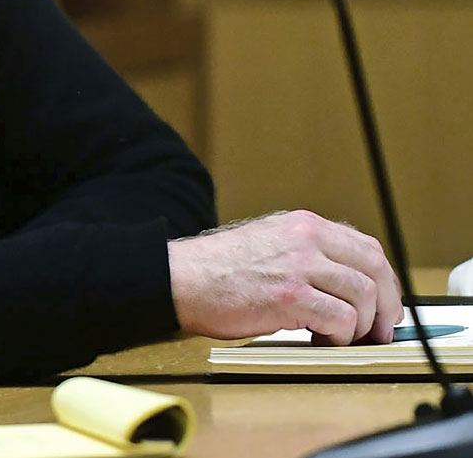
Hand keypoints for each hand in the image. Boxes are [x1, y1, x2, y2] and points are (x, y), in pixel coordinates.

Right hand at [168, 209, 400, 344]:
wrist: (178, 278)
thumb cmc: (215, 270)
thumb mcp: (268, 244)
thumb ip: (305, 254)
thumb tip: (342, 284)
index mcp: (302, 225)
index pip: (366, 247)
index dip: (384, 280)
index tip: (384, 304)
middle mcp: (306, 239)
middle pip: (374, 269)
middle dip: (385, 305)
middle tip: (380, 329)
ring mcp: (300, 266)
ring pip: (363, 296)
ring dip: (360, 325)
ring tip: (340, 337)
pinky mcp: (290, 296)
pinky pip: (341, 319)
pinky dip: (340, 336)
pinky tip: (320, 339)